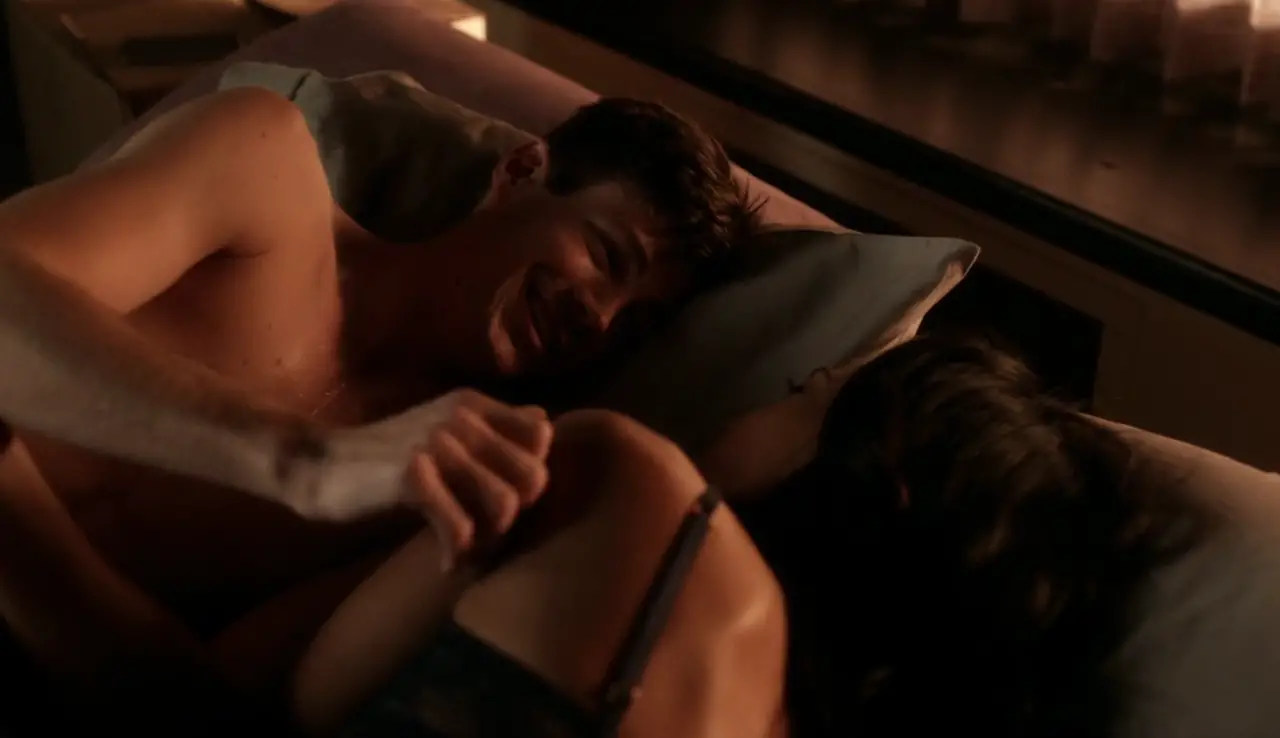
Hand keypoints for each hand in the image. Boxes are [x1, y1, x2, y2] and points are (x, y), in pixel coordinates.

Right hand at [279, 389, 552, 563]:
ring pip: (505, 504)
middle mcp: (460, 419)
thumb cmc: (387, 453)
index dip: (530, 471)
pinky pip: (462, 527)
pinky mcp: (411, 478)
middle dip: (517, 511)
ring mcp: (436, 447)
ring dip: (490, 536)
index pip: (542, 436)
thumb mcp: (443, 424)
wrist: (319, 463)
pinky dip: (457, 553)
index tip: (502, 492)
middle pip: (533, 476)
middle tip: (487, 527)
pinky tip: (445, 562)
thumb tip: (544, 420)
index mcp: (472, 404)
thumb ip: (494, 424)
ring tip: (467, 544)